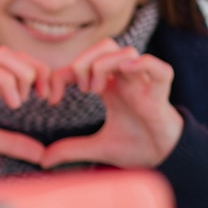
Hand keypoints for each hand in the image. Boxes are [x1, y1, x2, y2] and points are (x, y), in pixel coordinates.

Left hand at [39, 40, 183, 169]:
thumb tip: (43, 160)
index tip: (50, 99)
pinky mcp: (160, 93)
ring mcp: (143, 84)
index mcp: (110, 87)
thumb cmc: (136, 147)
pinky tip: (126, 72)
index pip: (82, 64)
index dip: (61, 75)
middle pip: (105, 46)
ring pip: (126, 51)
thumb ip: (70, 149)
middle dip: (85, 61)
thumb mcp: (96, 148)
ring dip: (105, 66)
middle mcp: (126, 79)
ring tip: (96, 91)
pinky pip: (158, 68)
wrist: (164, 159)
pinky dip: (143, 64)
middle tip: (80, 89)